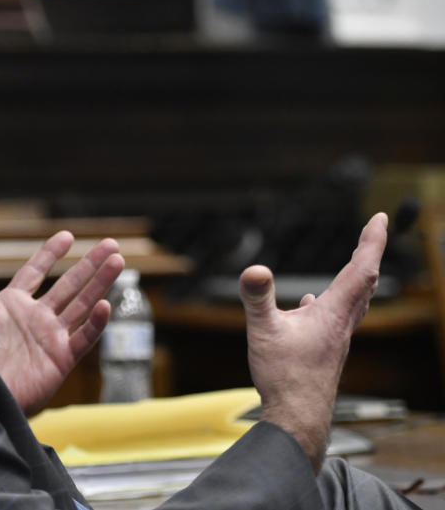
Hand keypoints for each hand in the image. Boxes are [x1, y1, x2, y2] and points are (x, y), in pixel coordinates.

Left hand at [0, 232, 123, 415]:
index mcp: (11, 305)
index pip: (35, 272)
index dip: (50, 254)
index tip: (67, 235)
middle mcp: (36, 318)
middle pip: (69, 284)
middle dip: (89, 264)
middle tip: (111, 244)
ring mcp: (50, 337)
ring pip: (82, 304)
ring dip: (100, 284)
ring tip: (117, 261)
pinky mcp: (61, 360)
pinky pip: (83, 338)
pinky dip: (95, 323)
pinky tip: (104, 305)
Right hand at [240, 212, 387, 471]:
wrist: (298, 417)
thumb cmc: (285, 377)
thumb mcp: (263, 331)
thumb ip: (257, 298)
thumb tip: (254, 269)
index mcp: (333, 313)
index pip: (362, 268)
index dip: (373, 240)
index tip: (381, 218)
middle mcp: (341, 324)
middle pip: (365, 282)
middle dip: (369, 253)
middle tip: (374, 231)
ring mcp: (335, 339)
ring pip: (355, 301)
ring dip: (358, 277)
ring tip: (357, 262)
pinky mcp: (325, 350)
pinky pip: (336, 317)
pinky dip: (333, 302)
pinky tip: (309, 306)